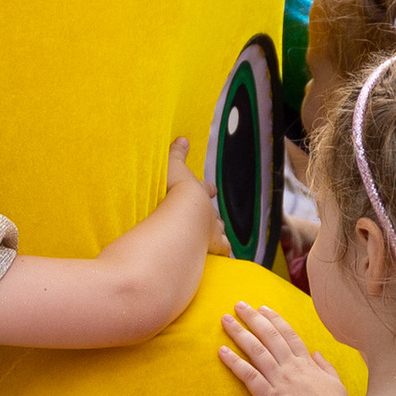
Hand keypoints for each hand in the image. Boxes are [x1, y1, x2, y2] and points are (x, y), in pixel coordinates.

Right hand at [166, 137, 223, 251]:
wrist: (186, 215)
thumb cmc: (176, 192)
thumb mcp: (174, 168)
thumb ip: (177, 155)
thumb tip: (182, 139)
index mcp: (198, 194)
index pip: (205, 189)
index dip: (207, 189)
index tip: (210, 189)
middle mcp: (209, 212)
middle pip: (214, 213)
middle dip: (213, 214)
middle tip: (212, 218)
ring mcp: (213, 230)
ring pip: (219, 231)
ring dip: (218, 233)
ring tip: (217, 240)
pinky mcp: (214, 245)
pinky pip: (222, 249)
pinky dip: (222, 252)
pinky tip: (221, 256)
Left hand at [218, 300, 344, 395]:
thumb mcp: (336, 384)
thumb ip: (326, 367)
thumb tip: (316, 353)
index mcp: (307, 364)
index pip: (289, 335)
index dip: (274, 320)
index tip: (263, 308)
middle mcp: (291, 367)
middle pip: (269, 336)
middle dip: (253, 318)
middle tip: (239, 305)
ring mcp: (279, 380)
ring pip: (256, 350)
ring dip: (239, 333)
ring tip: (225, 320)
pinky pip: (248, 375)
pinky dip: (234, 362)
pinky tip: (222, 351)